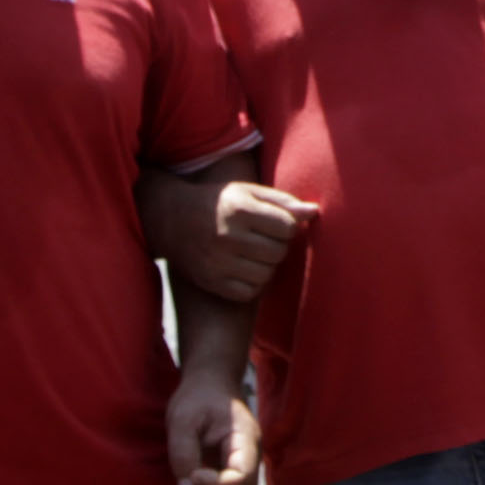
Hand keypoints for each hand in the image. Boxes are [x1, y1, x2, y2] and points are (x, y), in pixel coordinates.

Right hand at [149, 174, 316, 305]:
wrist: (170, 218)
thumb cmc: (218, 202)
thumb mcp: (248, 192)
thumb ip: (282, 202)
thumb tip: (315, 212)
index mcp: (239, 210)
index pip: (287, 228)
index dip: (287, 226)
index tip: (275, 223)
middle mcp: (228, 237)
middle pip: (279, 252)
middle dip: (277, 246)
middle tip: (263, 239)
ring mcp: (218, 262)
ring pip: (267, 275)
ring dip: (266, 265)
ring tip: (252, 253)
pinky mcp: (211, 281)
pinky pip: (249, 292)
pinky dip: (252, 284)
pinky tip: (242, 268)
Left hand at [166, 376, 262, 484]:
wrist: (211, 386)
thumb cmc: (199, 397)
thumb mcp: (183, 416)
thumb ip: (183, 451)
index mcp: (245, 439)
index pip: (242, 475)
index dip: (217, 484)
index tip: (193, 476)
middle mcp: (250, 459)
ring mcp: (242, 469)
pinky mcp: (230, 476)